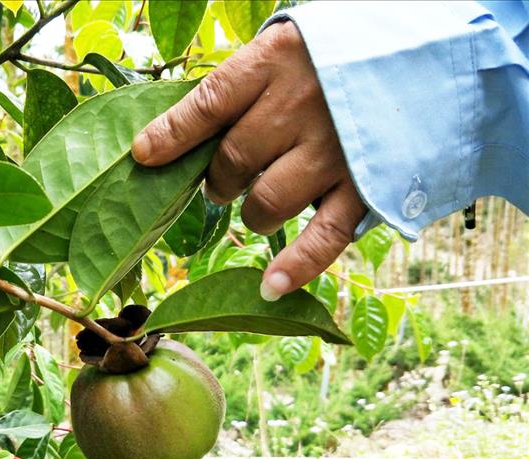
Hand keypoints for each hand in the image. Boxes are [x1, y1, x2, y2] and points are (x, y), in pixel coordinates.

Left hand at [132, 22, 366, 300]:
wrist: (439, 52)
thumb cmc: (344, 54)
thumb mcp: (290, 46)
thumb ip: (244, 84)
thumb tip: (179, 133)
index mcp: (276, 63)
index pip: (209, 104)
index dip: (171, 136)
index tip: (143, 156)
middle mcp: (300, 108)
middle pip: (231, 162)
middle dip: (219, 180)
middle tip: (226, 179)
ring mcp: (334, 152)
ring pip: (265, 205)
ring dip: (252, 213)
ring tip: (260, 204)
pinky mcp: (367, 187)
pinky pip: (324, 238)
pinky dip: (296, 267)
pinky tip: (270, 288)